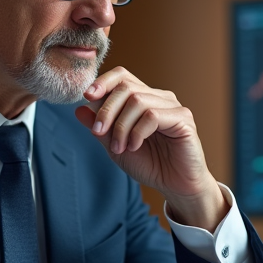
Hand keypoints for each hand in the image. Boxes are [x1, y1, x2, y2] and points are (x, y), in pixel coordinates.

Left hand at [74, 67, 225, 229]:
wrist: (174, 186)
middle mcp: (159, 98)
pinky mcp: (183, 118)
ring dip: (121, 126)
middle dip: (106, 110)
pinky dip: (137, 132)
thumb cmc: (150, 165)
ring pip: (137, 101)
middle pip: (126, 87)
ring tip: (120, 148)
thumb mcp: (116, 146)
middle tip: (99, 133)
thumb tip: (79, 108)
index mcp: (143, 99)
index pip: (122, 76)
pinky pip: (152, 115)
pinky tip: (135, 146)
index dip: (103, 82)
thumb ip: (100, 128)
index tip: (87, 96)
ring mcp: (172, 106)